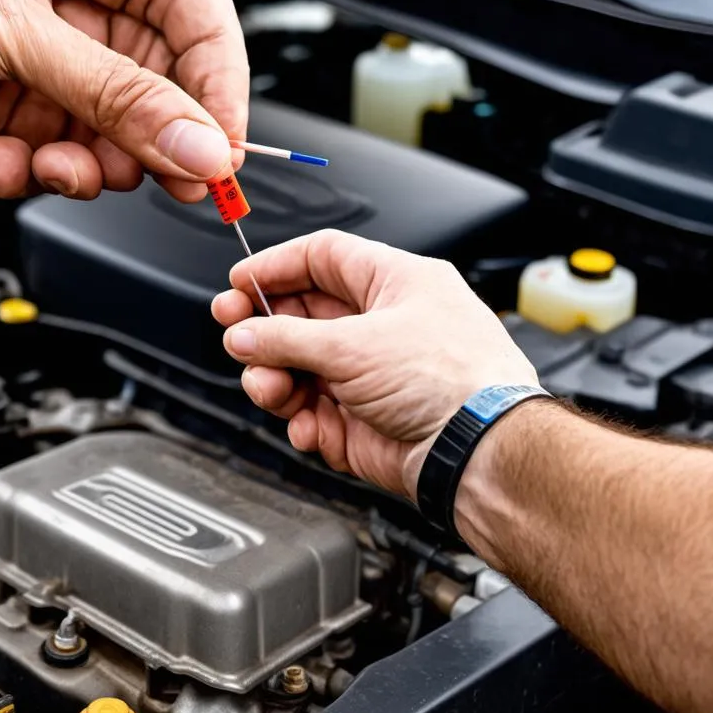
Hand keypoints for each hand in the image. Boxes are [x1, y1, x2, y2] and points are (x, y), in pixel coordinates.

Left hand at [0, 0, 247, 201]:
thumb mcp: (16, 21)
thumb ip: (113, 92)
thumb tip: (197, 144)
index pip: (194, 9)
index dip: (218, 78)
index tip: (224, 141)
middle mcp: (82, 1)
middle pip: (162, 83)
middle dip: (162, 138)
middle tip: (171, 178)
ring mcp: (47, 59)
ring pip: (112, 135)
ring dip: (93, 165)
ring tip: (58, 162)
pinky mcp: (12, 109)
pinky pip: (51, 161)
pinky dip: (31, 174)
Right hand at [211, 230, 536, 498]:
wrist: (478, 452)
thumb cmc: (452, 381)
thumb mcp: (353, 345)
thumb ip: (286, 338)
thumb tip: (245, 333)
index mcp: (394, 284)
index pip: (323, 259)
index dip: (276, 268)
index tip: (239, 283)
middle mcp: (383, 325)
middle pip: (303, 315)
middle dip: (265, 329)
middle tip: (234, 335)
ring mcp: (372, 374)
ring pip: (300, 368)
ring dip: (275, 379)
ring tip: (269, 388)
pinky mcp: (364, 419)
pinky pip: (313, 412)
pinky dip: (301, 420)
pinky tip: (306, 424)